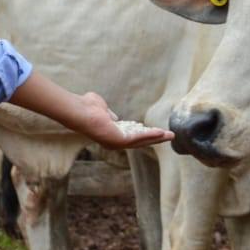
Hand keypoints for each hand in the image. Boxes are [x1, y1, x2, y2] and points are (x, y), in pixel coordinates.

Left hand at [7, 71, 172, 149]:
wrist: (80, 111)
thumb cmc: (87, 107)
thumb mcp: (102, 109)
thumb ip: (109, 114)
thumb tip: (114, 117)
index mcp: (111, 133)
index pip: (131, 135)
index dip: (144, 132)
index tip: (155, 130)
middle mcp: (115, 141)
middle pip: (140, 141)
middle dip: (155, 138)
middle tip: (169, 136)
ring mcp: (118, 142)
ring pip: (142, 140)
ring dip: (157, 137)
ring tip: (170, 135)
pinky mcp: (120, 140)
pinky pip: (140, 138)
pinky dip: (151, 135)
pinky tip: (161, 133)